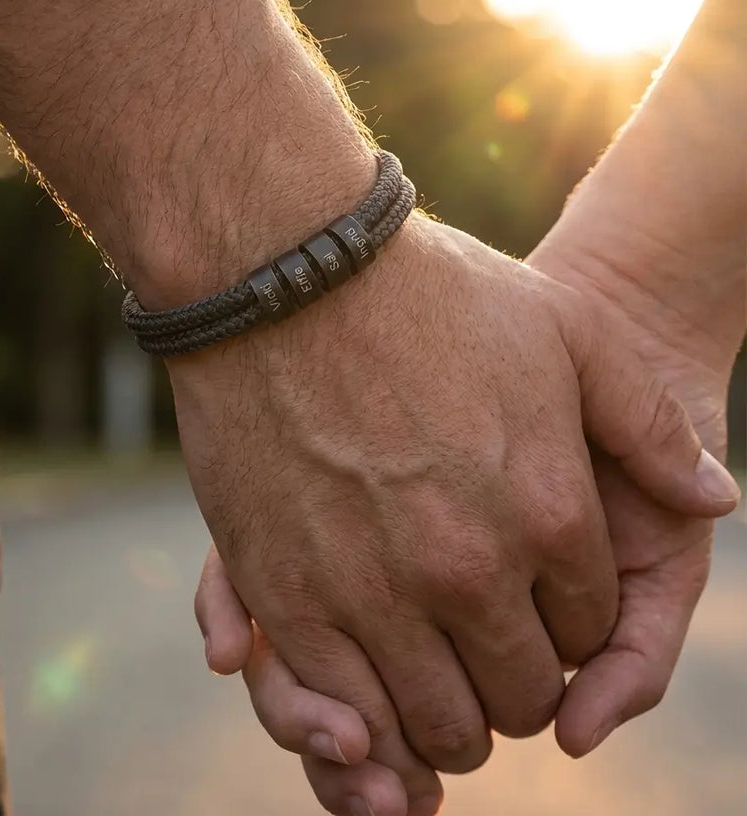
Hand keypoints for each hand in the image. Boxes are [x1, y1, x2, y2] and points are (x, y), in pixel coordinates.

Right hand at [186, 214, 736, 814]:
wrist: (288, 270)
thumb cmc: (430, 292)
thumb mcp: (567, 330)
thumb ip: (649, 424)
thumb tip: (716, 496)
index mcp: (548, 513)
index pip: (586, 629)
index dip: (568, 620)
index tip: (537, 599)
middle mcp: (469, 570)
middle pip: (518, 692)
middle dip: (517, 681)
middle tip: (490, 647)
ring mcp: (374, 590)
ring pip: (437, 722)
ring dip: (447, 715)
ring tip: (436, 673)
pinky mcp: (288, 597)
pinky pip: (343, 705)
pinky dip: (366, 714)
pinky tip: (370, 677)